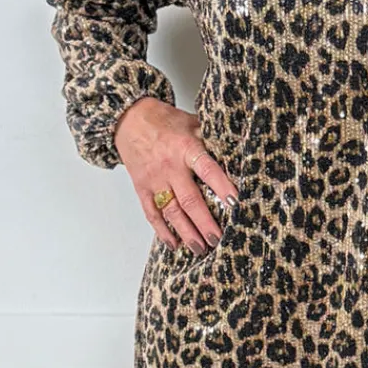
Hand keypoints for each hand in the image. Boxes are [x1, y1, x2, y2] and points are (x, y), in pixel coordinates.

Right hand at [114, 97, 238, 253]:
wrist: (129, 119)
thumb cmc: (164, 121)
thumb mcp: (192, 124)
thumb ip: (211, 141)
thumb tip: (238, 156)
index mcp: (186, 148)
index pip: (207, 169)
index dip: (221, 186)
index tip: (234, 203)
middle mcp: (170, 167)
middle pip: (189, 199)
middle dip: (204, 222)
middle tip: (218, 239)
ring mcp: (154, 180)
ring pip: (171, 211)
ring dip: (186, 232)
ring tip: (200, 248)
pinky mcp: (142, 188)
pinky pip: (152, 213)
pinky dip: (162, 231)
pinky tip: (174, 243)